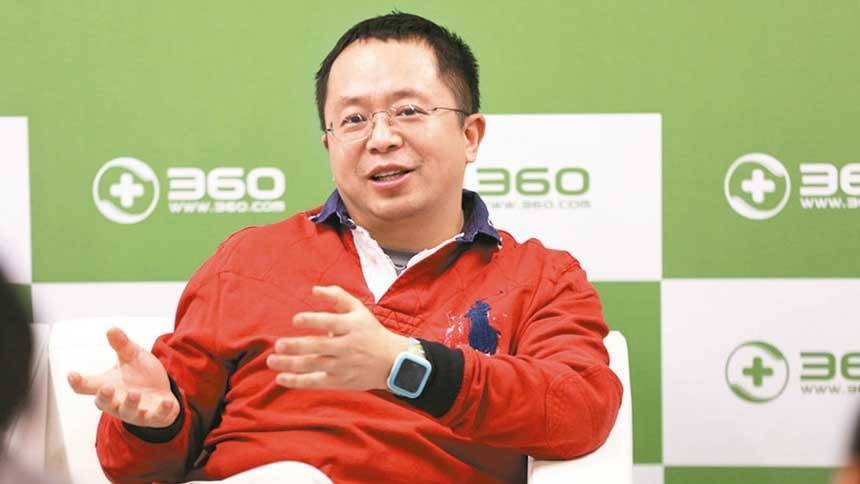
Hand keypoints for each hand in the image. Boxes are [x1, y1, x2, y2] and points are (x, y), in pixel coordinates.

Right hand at [67, 327, 179, 427]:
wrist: (162, 393)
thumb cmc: (141, 376)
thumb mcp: (133, 357)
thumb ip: (122, 346)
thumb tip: (111, 329)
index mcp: (107, 386)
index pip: (87, 386)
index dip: (78, 382)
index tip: (72, 375)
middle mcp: (117, 402)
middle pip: (104, 403)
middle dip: (104, 397)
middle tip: (105, 387)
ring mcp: (135, 412)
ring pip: (127, 412)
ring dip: (131, 404)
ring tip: (135, 393)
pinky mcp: (153, 417)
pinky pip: (155, 416)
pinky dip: (161, 410)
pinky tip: (166, 402)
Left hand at [267, 285, 409, 390]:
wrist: (391, 361)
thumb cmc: (370, 331)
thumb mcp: (359, 310)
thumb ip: (337, 296)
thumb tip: (314, 289)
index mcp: (352, 326)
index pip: (330, 323)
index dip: (312, 320)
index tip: (295, 320)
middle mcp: (347, 346)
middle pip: (319, 347)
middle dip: (296, 346)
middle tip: (278, 345)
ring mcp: (343, 365)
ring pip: (314, 365)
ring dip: (291, 364)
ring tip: (272, 360)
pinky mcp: (339, 381)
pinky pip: (315, 382)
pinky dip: (297, 382)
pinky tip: (280, 378)